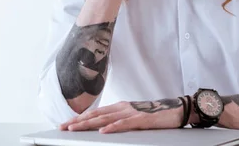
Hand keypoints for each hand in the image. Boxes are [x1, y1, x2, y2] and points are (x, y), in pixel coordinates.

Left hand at [59, 98, 183, 133]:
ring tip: (74, 128)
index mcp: (120, 107)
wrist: (176, 109)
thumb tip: (105, 128)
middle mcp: (122, 107)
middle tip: (62, 126)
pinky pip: (124, 124)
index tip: (66, 123)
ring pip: (104, 118)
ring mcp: (131, 112)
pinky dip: (112, 127)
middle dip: (77, 121)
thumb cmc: (155, 115)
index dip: (80, 118)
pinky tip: (102, 131)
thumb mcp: (134, 118)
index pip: (96, 112)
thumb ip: (120, 120)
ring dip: (87, 124)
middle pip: (95, 114)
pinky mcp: (141, 119)